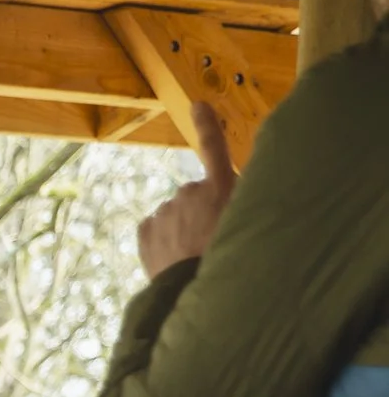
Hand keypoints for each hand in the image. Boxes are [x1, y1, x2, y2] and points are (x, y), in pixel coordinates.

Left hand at [137, 104, 236, 279]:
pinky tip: (175, 256)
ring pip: (175, 214)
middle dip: (201, 211)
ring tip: (194, 254)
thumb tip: (234, 194)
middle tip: (212, 238)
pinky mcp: (145, 230)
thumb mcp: (251, 223)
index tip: (197, 105)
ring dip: (183, 228)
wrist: (193, 291)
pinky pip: (156, 229)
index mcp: (218, 187)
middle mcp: (187, 192)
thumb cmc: (231, 258)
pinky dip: (163, 239)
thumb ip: (246, 200)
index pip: (214, 148)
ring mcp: (163, 211)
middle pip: (195, 195)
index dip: (207, 125)